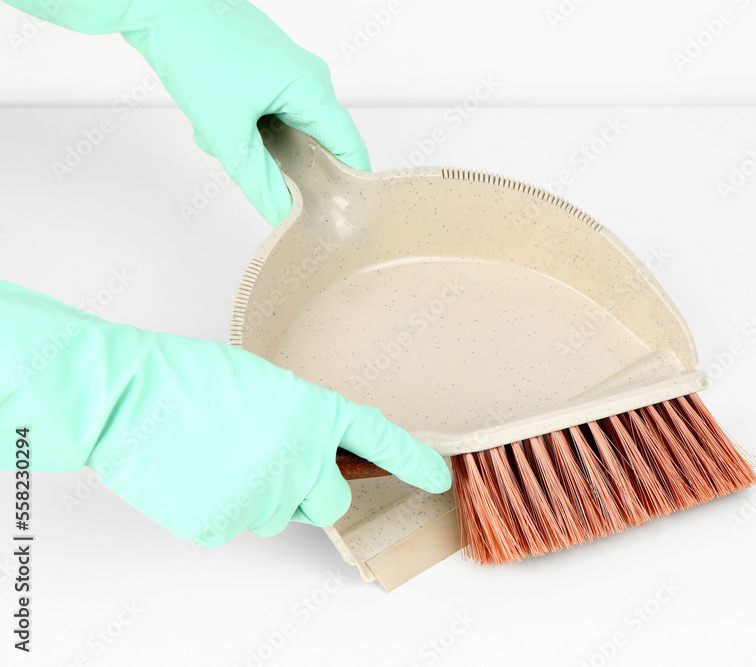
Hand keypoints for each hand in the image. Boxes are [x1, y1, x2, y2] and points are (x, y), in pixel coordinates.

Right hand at [0, 278, 450, 546]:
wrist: (129, 396)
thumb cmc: (188, 377)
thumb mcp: (264, 383)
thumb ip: (297, 420)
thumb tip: (300, 450)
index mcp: (315, 414)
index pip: (382, 441)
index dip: (414, 462)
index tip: (437, 478)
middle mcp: (301, 460)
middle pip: (330, 502)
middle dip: (313, 492)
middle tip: (273, 465)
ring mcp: (264, 497)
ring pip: (277, 515)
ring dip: (259, 495)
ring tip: (217, 457)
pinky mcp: (224, 524)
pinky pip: (233, 524)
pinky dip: (218, 506)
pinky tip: (196, 473)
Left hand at [121, 0, 369, 224]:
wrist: (161, 4)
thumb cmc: (195, 48)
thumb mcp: (228, 132)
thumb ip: (260, 182)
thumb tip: (283, 215)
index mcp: (313, 90)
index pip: (350, 151)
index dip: (345, 187)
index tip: (330, 215)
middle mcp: (310, 79)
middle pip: (317, 143)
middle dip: (283, 163)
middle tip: (255, 171)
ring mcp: (290, 71)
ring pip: (287, 129)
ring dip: (257, 143)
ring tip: (222, 134)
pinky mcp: (269, 68)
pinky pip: (272, 112)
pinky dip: (246, 124)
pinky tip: (218, 118)